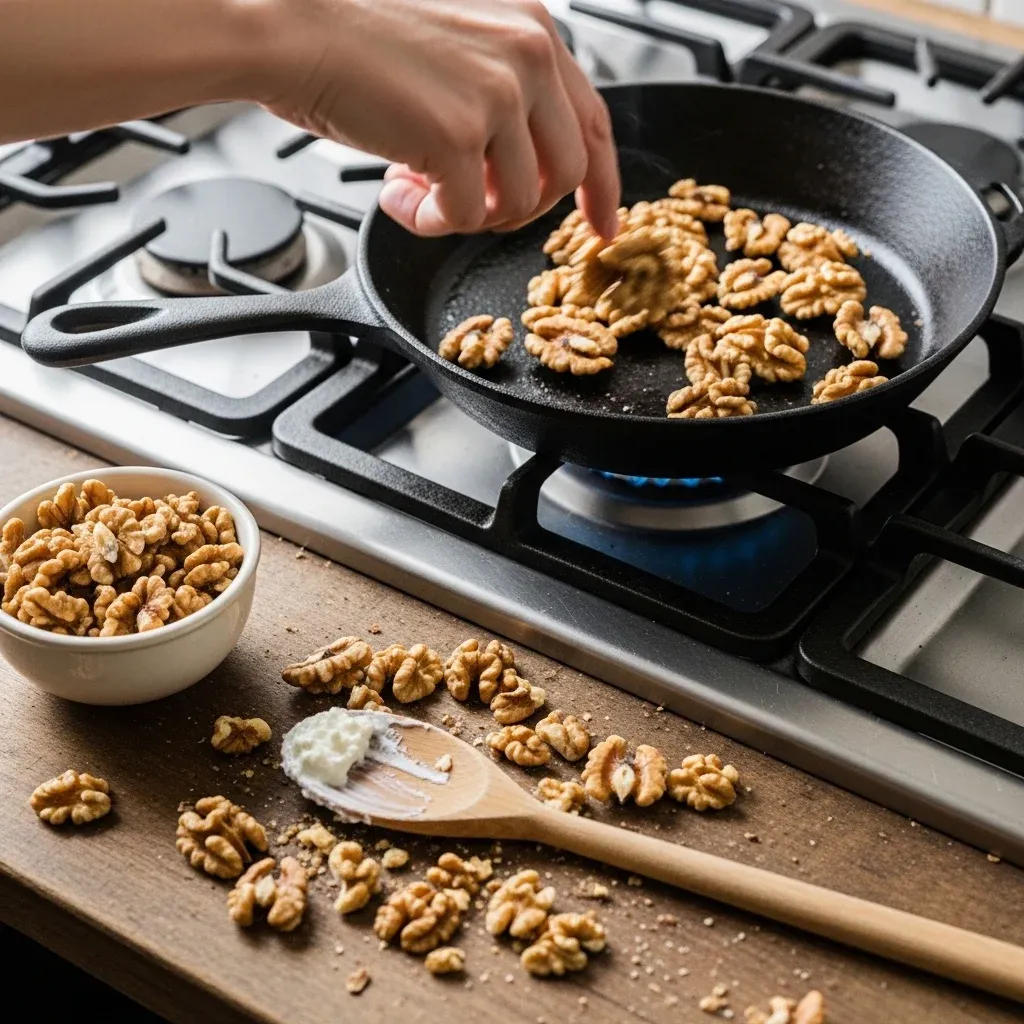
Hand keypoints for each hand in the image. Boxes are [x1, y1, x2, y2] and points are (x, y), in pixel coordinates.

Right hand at [259, 0, 620, 237]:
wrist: (292, 28)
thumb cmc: (356, 37)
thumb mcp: (457, 46)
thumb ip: (502, 91)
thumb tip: (517, 161)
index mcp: (532, 29)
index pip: (593, 120)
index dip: (603, 183)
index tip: (601, 221)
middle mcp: (527, 54)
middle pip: (566, 172)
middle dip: (523, 208)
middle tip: (477, 210)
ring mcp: (497, 95)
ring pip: (519, 203)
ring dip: (469, 215)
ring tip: (421, 191)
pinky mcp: (458, 136)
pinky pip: (467, 218)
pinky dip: (431, 223)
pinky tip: (398, 196)